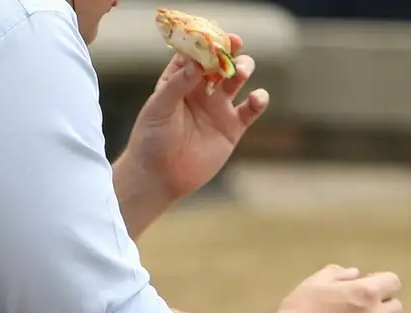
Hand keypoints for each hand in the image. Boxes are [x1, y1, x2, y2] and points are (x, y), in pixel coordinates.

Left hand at [120, 33, 269, 203]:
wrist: (159, 176)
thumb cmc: (151, 140)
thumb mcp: (158, 108)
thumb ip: (177, 85)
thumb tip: (197, 64)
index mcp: (179, 80)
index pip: (196, 53)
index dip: (205, 42)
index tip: (213, 37)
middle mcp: (201, 89)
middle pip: (220, 61)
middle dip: (229, 50)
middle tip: (233, 45)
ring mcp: (218, 107)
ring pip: (237, 78)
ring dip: (243, 68)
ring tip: (239, 72)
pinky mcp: (232, 127)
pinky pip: (251, 109)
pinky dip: (258, 100)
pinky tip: (255, 98)